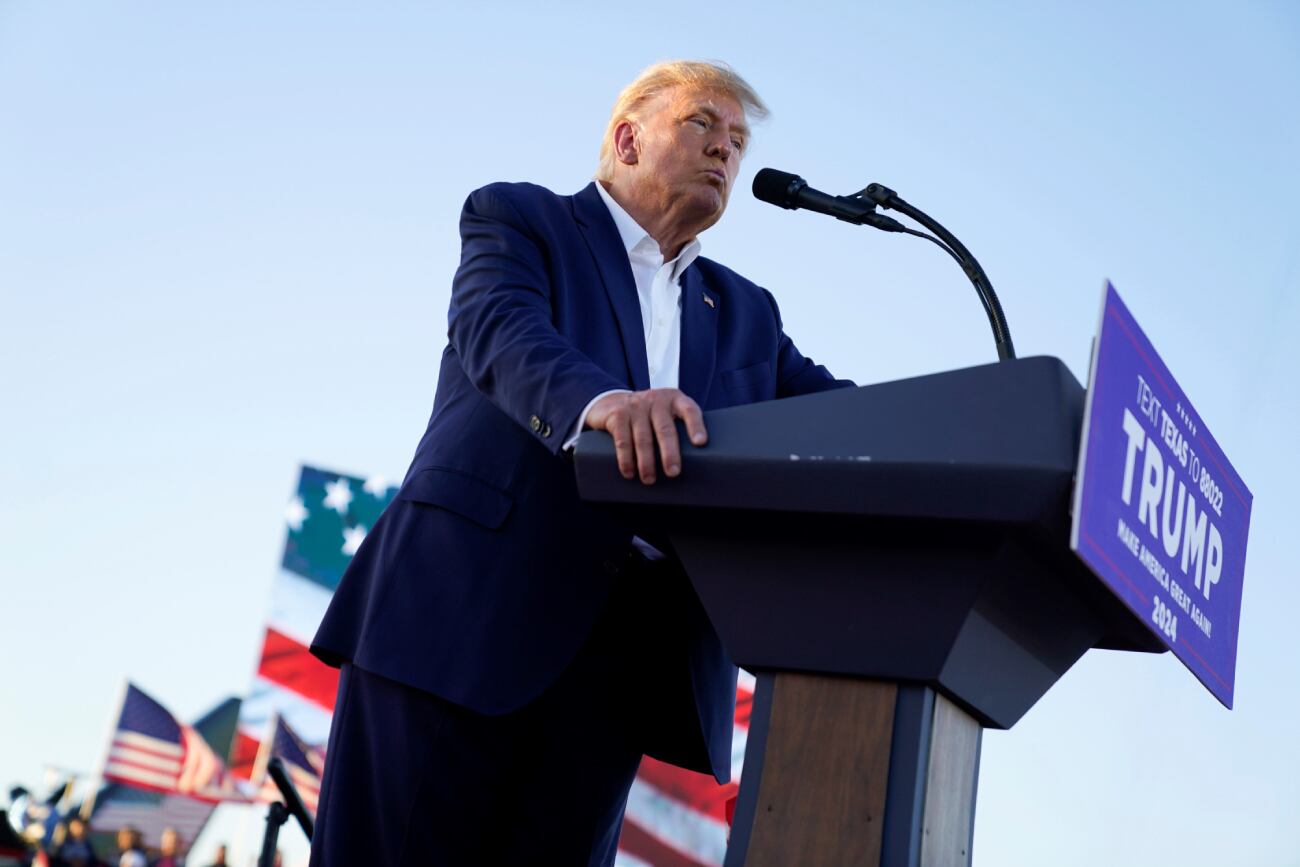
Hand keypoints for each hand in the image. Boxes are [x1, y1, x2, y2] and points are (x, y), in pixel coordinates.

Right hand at [584, 388, 707, 483]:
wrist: (613, 402)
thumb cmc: (649, 415)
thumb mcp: (666, 413)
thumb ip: (680, 427)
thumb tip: (700, 460)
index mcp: (675, 400)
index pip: (690, 410)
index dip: (696, 426)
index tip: (700, 443)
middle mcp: (656, 400)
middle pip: (665, 429)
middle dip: (670, 453)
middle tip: (673, 473)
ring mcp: (636, 406)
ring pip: (643, 438)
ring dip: (646, 462)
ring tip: (649, 479)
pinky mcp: (618, 414)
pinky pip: (623, 440)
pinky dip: (626, 459)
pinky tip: (629, 472)